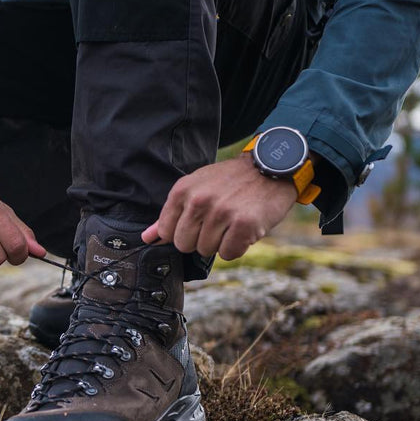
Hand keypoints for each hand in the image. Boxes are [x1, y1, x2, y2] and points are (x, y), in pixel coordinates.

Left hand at [141, 154, 296, 259]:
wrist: (272, 167)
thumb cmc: (230, 181)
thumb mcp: (195, 188)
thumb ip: (170, 215)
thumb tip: (147, 238)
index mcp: (183, 191)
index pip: (166, 232)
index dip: (182, 232)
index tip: (198, 221)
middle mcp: (199, 201)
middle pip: (184, 245)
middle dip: (200, 239)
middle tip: (218, 221)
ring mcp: (222, 213)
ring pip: (206, 250)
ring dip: (221, 242)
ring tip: (232, 221)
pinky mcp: (244, 224)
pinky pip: (229, 254)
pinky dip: (237, 247)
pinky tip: (244, 229)